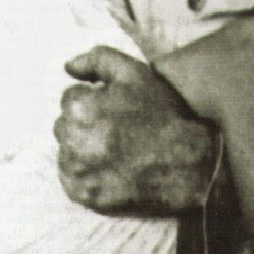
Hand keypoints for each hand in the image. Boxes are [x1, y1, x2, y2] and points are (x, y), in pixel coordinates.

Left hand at [54, 46, 218, 215]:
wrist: (188, 165)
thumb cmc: (163, 115)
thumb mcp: (135, 73)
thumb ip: (97, 59)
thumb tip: (67, 66)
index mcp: (79, 106)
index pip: (71, 98)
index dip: (96, 101)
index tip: (118, 111)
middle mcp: (71, 139)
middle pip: (65, 125)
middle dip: (85, 124)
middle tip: (118, 132)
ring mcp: (76, 170)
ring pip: (66, 151)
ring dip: (82, 148)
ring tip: (116, 151)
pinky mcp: (82, 194)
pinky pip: (71, 178)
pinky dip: (85, 173)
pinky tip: (111, 169)